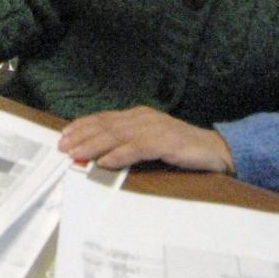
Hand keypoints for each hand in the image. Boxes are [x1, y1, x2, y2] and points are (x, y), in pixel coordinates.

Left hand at [57, 105, 234, 173]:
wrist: (214, 150)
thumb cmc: (180, 148)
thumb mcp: (150, 142)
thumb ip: (128, 144)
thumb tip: (100, 154)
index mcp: (138, 116)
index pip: (104, 118)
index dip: (83, 125)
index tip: (65, 134)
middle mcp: (143, 118)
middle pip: (106, 126)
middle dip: (82, 136)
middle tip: (63, 146)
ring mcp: (154, 128)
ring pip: (117, 136)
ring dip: (94, 145)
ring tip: (77, 154)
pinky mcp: (166, 142)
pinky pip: (138, 148)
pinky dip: (120, 155)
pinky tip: (106, 161)